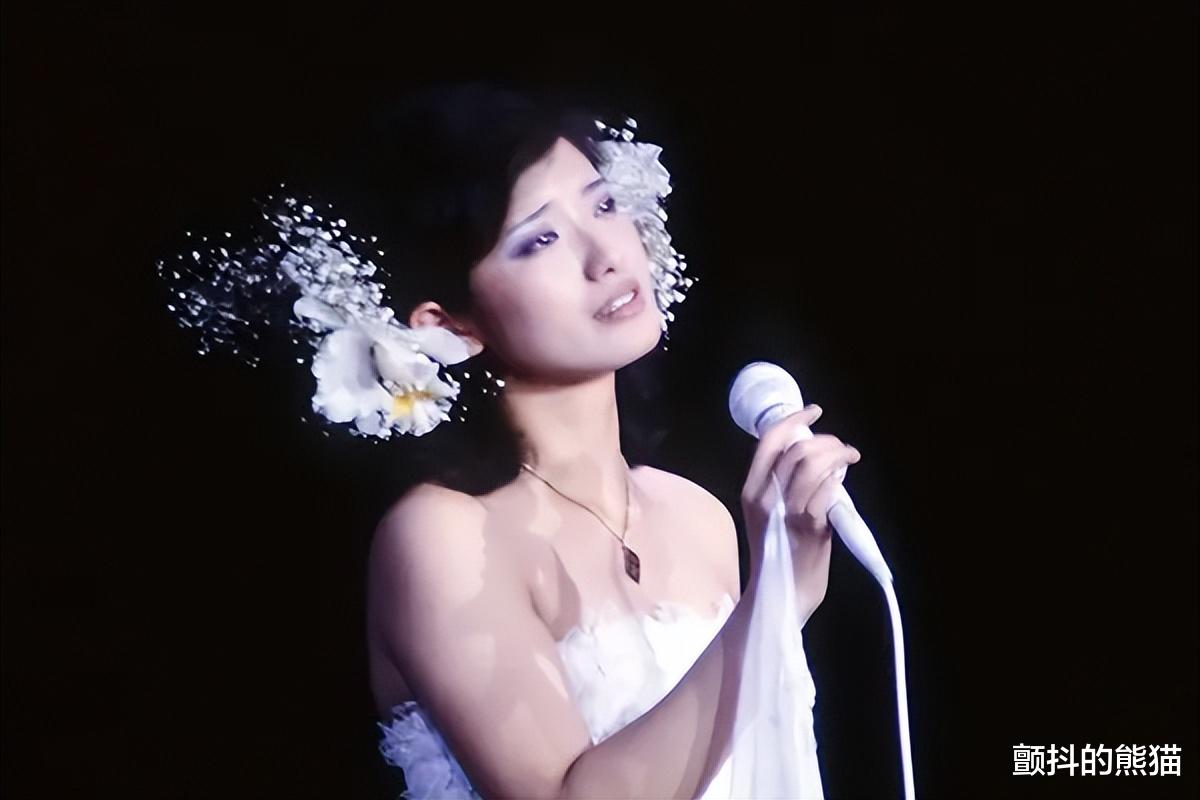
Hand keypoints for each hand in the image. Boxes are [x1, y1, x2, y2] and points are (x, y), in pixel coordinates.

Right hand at [739, 404, 860, 615]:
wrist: (783, 596)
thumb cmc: (781, 553)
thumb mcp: (770, 514)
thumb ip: (783, 485)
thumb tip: (812, 455)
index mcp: (751, 490)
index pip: (769, 441)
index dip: (793, 420)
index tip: (813, 411)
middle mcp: (765, 498)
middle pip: (796, 450)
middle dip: (826, 440)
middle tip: (843, 449)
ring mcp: (787, 512)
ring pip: (812, 465)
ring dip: (838, 455)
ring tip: (849, 459)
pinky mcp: (809, 528)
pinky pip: (826, 491)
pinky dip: (837, 480)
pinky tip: (842, 484)